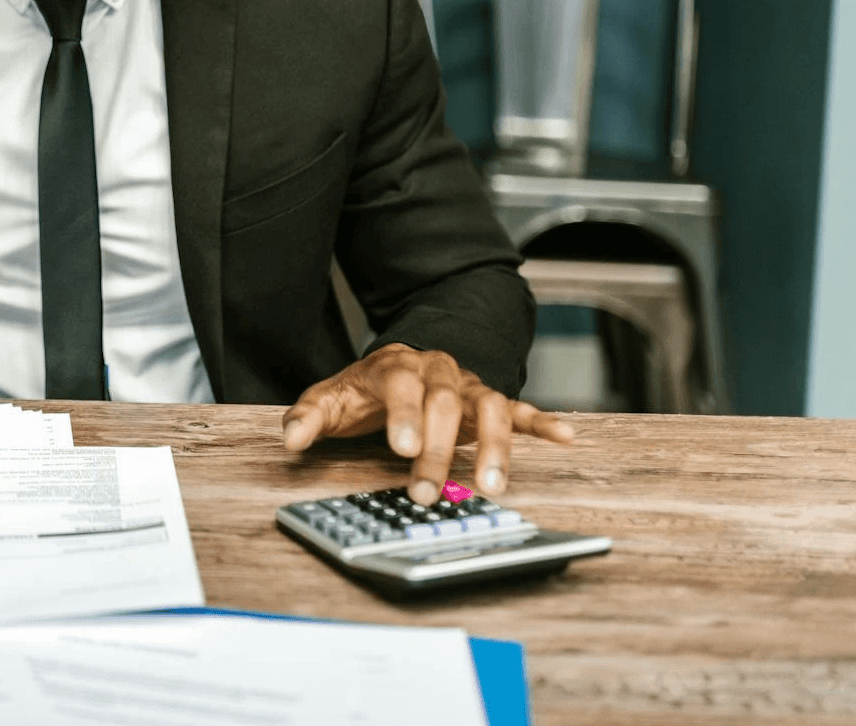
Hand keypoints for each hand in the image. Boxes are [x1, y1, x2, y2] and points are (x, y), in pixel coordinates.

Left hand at [281, 343, 572, 505]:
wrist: (399, 365)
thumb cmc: (364, 391)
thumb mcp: (330, 399)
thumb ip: (309, 417)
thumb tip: (291, 439)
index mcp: (395, 366)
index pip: (402, 385)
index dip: (404, 415)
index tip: (401, 447)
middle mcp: (436, 370)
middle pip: (444, 403)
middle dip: (437, 449)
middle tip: (425, 490)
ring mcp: (466, 387)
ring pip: (488, 407)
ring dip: (493, 446)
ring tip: (492, 485)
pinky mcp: (489, 402)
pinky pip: (519, 409)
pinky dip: (541, 422)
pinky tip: (564, 436)